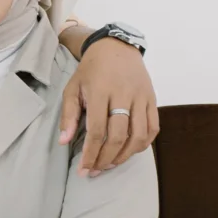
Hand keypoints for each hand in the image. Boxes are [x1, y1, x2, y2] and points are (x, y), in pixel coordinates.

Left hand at [61, 39, 157, 175]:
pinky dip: (142, 145)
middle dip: (105, 158)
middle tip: (94, 170)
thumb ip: (68, 115)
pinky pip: (153, 128)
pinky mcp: (152, 99)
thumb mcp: (72, 87)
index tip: (83, 169)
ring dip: (124, 156)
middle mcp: (124, 94)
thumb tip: (64, 142)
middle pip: (118, 136)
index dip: (90, 153)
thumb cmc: (91, 70)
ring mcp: (141, 97)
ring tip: (110, 164)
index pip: (97, 130)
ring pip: (138, 135)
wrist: (116, 48)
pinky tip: (129, 151)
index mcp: (101, 91)